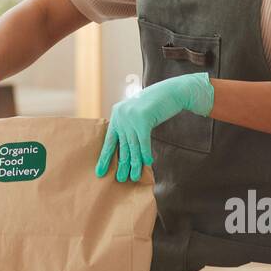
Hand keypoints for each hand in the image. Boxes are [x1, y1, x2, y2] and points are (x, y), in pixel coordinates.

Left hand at [95, 72, 213, 181]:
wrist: (171, 91)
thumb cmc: (155, 105)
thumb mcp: (138, 114)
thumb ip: (130, 127)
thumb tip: (128, 150)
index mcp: (117, 115)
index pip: (109, 141)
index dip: (105, 157)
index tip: (100, 172)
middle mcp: (121, 116)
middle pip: (122, 146)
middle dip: (121, 164)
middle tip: (120, 179)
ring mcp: (131, 117)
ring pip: (133, 146)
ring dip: (134, 163)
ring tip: (134, 176)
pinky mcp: (143, 119)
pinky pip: (144, 141)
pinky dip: (145, 153)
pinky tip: (147, 163)